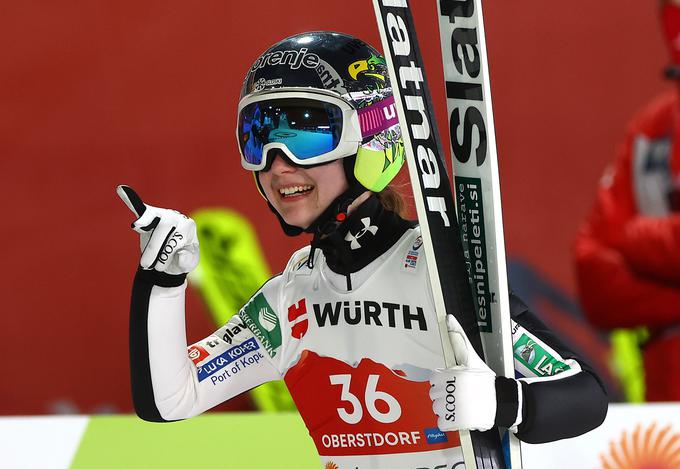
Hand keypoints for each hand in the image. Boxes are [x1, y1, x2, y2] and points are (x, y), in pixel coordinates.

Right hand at [117, 185, 199, 274]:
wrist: (171, 260)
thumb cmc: (182, 260)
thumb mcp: (190, 263)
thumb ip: (188, 259)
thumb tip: (181, 253)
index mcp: (187, 226)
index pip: (176, 237)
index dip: (165, 253)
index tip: (158, 268)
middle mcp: (175, 217)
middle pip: (164, 226)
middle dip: (154, 246)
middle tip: (146, 265)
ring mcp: (161, 214)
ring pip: (151, 216)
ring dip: (144, 223)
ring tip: (138, 227)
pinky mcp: (148, 216)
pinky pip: (139, 207)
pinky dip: (130, 199)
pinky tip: (122, 189)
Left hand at [429, 315, 496, 431]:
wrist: (502, 401)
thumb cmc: (485, 379)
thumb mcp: (471, 357)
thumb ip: (458, 338)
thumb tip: (449, 318)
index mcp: (452, 374)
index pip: (434, 377)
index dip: (443, 380)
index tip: (454, 382)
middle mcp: (451, 390)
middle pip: (434, 393)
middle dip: (445, 393)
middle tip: (460, 393)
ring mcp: (453, 407)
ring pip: (437, 408)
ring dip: (447, 408)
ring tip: (461, 404)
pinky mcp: (456, 421)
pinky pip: (441, 422)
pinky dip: (448, 421)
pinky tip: (459, 415)